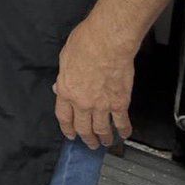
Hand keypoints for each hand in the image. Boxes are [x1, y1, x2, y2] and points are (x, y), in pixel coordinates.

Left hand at [53, 18, 134, 149]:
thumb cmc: (85, 42)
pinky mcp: (119, 102)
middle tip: (90, 143)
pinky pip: (122, 122)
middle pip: (83, 127)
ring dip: (104, 138)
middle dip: (86, 138)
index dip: (67, 128)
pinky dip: (124, 130)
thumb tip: (60, 88)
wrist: (106, 41)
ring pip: (102, 129)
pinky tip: (124, 133)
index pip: (64, 117)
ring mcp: (102, 105)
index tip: (70, 133)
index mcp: (67, 90)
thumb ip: (63, 77)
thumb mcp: (64, 58)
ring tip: (105, 142)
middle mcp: (83, 102)